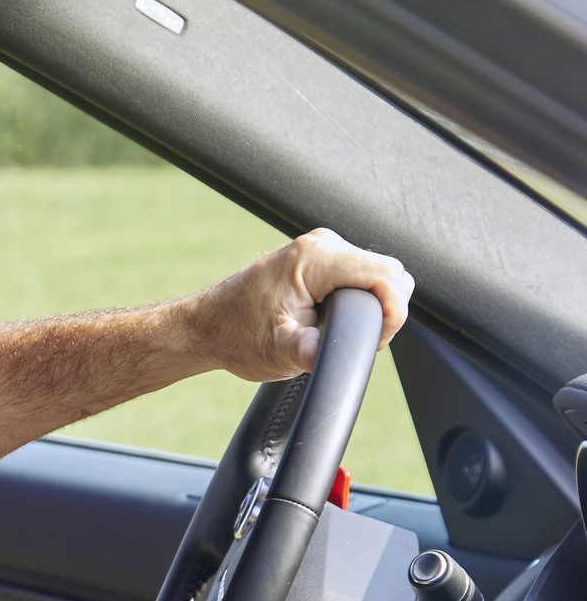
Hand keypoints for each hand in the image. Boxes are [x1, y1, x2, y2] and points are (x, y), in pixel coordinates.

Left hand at [190, 229, 413, 381]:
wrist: (208, 326)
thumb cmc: (236, 335)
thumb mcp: (276, 350)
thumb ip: (305, 351)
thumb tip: (322, 356)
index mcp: (316, 258)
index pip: (388, 276)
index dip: (392, 314)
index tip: (370, 341)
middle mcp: (322, 244)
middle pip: (390, 274)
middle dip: (384, 312)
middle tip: (350, 340)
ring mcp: (322, 247)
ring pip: (379, 275)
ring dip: (372, 307)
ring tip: (336, 331)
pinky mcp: (321, 258)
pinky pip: (363, 276)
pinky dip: (361, 300)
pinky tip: (332, 319)